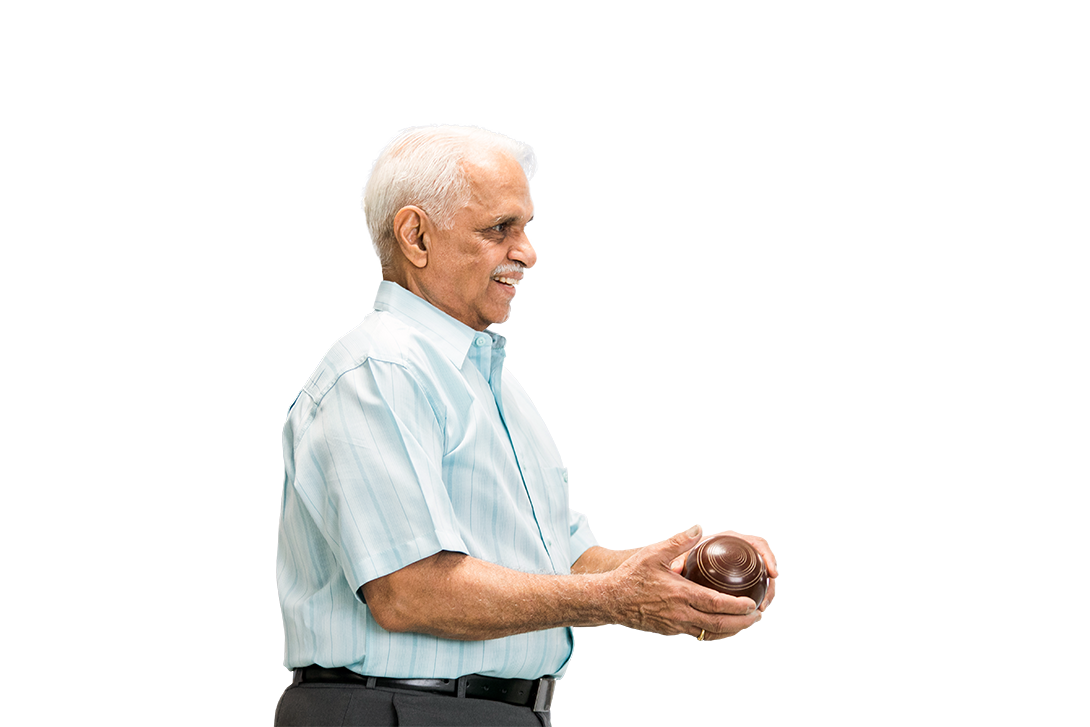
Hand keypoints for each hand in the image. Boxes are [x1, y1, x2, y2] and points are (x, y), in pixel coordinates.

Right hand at [606, 526, 762, 640]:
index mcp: (680, 594)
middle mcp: (681, 614)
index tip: (753, 604)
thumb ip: (679, 541)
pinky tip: (719, 623)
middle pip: (720, 625)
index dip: (738, 606)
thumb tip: (700, 528)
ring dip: (731, 630)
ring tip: (744, 622)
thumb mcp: (654, 553)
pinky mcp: (670, 630)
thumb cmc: (631, 576)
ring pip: (711, 633)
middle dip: (742, 622)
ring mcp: (676, 625)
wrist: (610, 600)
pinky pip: (699, 634)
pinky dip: (714, 631)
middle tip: (757, 615)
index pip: (716, 604)